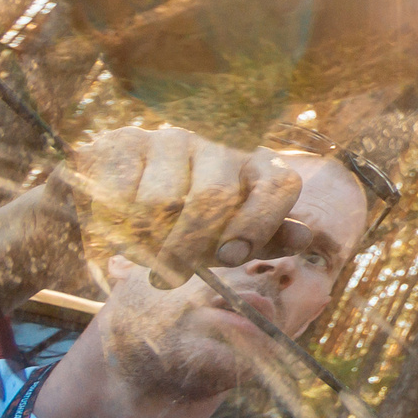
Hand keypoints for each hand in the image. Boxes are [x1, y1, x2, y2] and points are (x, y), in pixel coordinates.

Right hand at [68, 124, 303, 289]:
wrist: (123, 196)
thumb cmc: (193, 224)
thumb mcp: (233, 236)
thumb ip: (265, 239)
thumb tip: (304, 238)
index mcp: (260, 164)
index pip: (277, 185)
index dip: (257, 223)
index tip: (230, 257)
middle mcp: (220, 143)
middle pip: (212, 198)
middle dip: (188, 247)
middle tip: (169, 279)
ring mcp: (171, 138)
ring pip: (159, 201)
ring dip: (146, 241)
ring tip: (142, 253)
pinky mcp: (123, 141)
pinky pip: (119, 192)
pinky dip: (113, 222)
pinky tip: (116, 227)